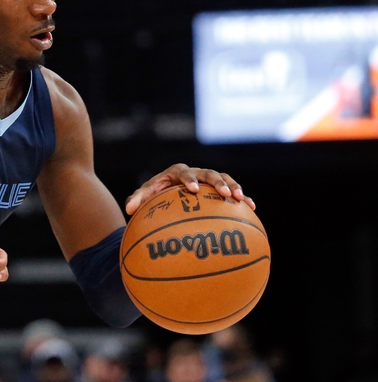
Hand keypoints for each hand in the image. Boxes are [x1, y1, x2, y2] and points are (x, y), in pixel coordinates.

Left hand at [125, 163, 255, 214]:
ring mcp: (208, 179)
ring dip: (234, 187)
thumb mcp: (145, 195)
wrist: (166, 192)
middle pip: (209, 173)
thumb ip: (137, 199)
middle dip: (218, 182)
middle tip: (226, 194)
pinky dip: (242, 197)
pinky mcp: (217, 188)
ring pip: (224, 178)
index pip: (183, 172)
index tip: (193, 190)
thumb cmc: (154, 194)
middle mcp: (195, 173)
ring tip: (242, 199)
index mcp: (176, 172)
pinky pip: (232, 191)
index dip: (189, 179)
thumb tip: (128, 209)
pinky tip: (252, 207)